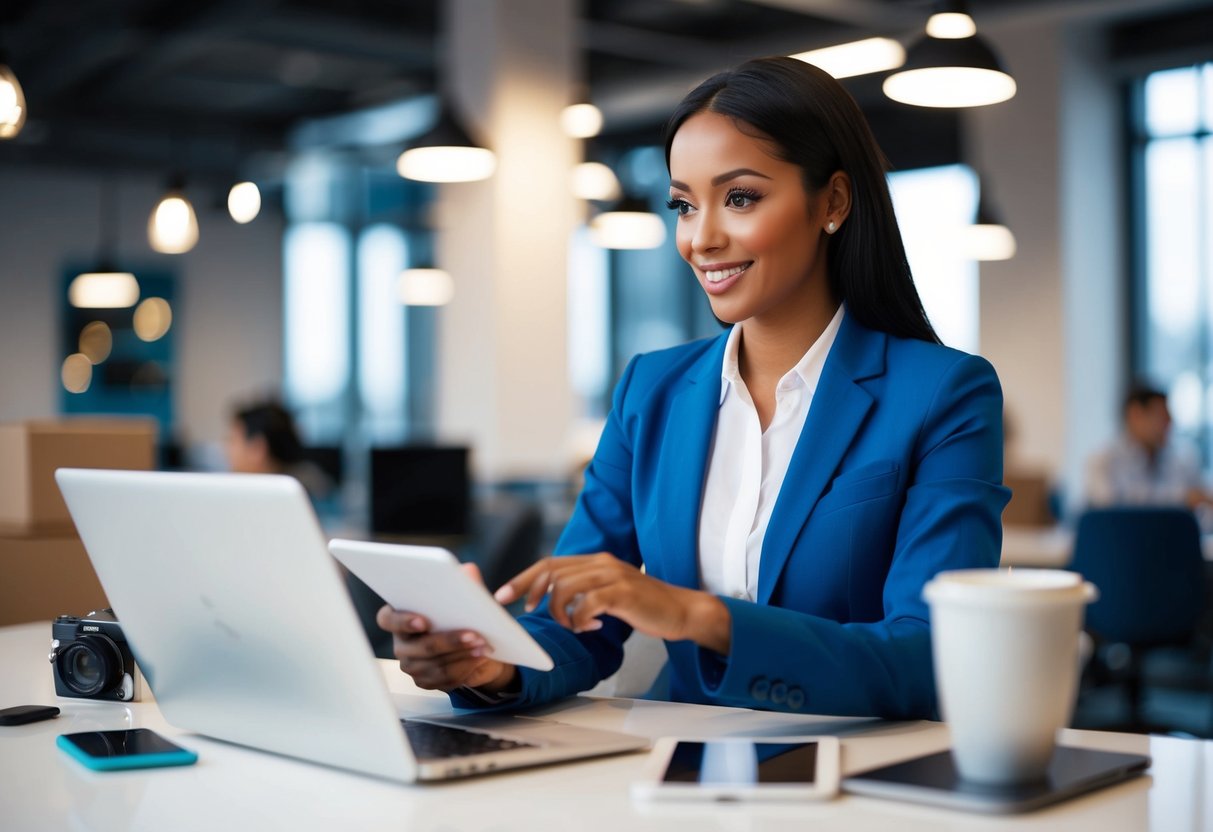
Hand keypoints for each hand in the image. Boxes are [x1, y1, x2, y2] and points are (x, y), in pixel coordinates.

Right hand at [376, 562, 517, 693]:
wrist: (472, 645)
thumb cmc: (459, 615)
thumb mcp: (463, 597)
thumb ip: (464, 583)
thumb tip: (469, 571)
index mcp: (399, 617)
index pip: (388, 619)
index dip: (402, 621)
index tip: (424, 620)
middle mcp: (401, 644)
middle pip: (420, 647)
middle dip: (449, 640)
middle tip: (474, 634)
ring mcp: (412, 666)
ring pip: (435, 665)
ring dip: (461, 656)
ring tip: (483, 646)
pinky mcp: (426, 682)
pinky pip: (445, 679)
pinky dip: (465, 669)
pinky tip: (480, 659)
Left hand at [494, 554, 730, 652]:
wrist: (682, 611)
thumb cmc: (644, 607)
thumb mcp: (609, 593)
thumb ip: (586, 590)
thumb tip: (552, 599)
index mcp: (596, 561)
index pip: (550, 563)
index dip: (524, 578)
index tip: (504, 595)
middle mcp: (601, 563)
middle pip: (550, 571)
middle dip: (528, 591)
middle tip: (523, 611)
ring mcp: (612, 575)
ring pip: (564, 588)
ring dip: (560, 612)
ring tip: (573, 626)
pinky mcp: (622, 592)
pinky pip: (587, 604)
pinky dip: (581, 619)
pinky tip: (593, 628)